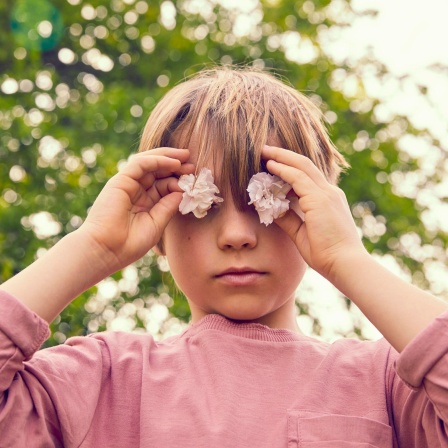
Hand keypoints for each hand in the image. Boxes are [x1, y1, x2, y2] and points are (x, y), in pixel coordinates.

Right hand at [79, 147, 192, 273]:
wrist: (106, 250)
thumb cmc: (130, 244)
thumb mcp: (156, 224)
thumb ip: (168, 206)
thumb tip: (182, 191)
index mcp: (144, 203)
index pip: (164, 185)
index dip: (179, 181)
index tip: (194, 181)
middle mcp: (136, 191)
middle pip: (158, 171)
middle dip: (176, 166)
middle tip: (193, 164)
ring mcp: (128, 185)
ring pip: (149, 163)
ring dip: (169, 158)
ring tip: (186, 157)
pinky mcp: (120, 181)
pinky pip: (141, 164)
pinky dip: (158, 160)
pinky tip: (173, 163)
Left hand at [263, 144, 365, 280]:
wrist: (344, 264)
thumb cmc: (326, 254)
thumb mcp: (301, 233)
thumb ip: (288, 219)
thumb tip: (272, 209)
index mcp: (328, 200)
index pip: (307, 177)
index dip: (289, 168)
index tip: (272, 165)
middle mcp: (329, 193)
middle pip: (305, 165)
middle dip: (284, 156)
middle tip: (266, 150)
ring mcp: (326, 194)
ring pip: (302, 166)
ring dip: (281, 158)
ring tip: (265, 151)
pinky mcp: (320, 199)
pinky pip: (298, 178)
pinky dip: (283, 170)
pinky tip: (270, 165)